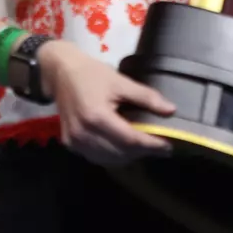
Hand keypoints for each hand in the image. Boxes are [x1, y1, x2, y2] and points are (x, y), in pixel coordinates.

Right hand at [42, 41, 175, 165]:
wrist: (61, 73)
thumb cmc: (92, 74)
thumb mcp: (121, 82)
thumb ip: (146, 97)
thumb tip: (171, 110)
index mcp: (96, 117)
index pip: (130, 139)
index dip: (151, 145)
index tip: (168, 147)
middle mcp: (83, 134)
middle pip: (120, 153)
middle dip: (142, 152)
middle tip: (160, 147)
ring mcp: (74, 142)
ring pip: (108, 160)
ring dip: (129, 157)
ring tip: (145, 148)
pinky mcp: (70, 144)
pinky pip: (96, 157)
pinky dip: (113, 156)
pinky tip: (125, 148)